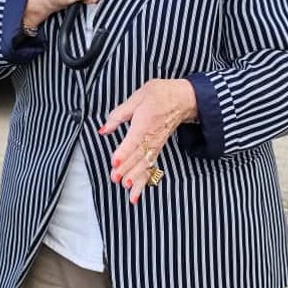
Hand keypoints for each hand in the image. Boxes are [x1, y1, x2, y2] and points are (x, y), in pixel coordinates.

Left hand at [99, 79, 197, 203]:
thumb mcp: (137, 97)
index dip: (124, 151)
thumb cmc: (160, 94)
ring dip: (135, 177)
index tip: (115, 161)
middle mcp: (151, 136)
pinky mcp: (158, 148)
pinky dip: (144, 180)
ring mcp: (156, 144)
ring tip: (126, 187)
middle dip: (127, 168)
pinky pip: (151, 166)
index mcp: (145, 122)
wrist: (183, 98)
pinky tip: (136, 192)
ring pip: (145, 164)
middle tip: (115, 178)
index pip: (134, 140)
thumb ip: (119, 114)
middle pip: (139, 155)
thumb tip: (104, 129)